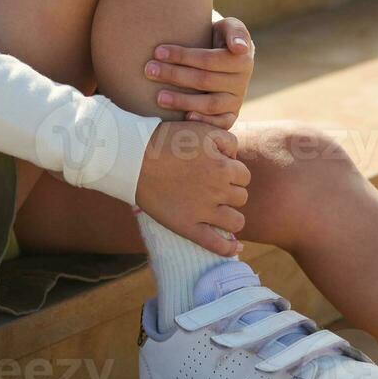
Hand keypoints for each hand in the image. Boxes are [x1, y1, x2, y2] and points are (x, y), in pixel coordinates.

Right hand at [134, 121, 249, 256]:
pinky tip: (235, 247)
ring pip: (236, 221)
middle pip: (241, 196)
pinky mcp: (188, 227)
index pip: (244, 175)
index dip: (232, 172)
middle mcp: (217, 190)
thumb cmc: (166, 141)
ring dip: (232, 216)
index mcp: (223, 166)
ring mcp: (203, 211)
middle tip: (213, 188)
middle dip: (231, 192)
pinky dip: (229, 248)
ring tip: (220, 212)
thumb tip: (234, 159)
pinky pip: (217, 244)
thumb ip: (227, 141)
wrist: (134, 158)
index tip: (218, 171)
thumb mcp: (202, 130)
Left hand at [144, 16, 253, 129]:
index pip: (208, 60)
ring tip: (159, 97)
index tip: (157, 51)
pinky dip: (204, 122)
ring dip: (183, 101)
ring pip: (210, 104)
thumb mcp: (229, 28)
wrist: (224, 56)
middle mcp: (241, 82)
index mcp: (242, 60)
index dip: (182, 56)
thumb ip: (235, 31)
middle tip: (149, 70)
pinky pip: (220, 124)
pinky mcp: (231, 115)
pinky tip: (185, 118)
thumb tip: (239, 48)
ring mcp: (236, 100)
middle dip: (174, 75)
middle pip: (204, 80)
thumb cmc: (220, 38)